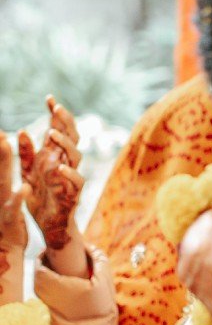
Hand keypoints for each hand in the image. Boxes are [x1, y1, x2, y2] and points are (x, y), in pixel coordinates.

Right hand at [0, 132, 29, 301]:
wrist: (3, 250)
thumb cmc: (3, 218)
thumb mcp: (2, 191)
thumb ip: (1, 170)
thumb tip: (2, 146)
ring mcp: (0, 204)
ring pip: (0, 180)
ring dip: (2, 161)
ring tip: (5, 141)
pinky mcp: (8, 220)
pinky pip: (12, 207)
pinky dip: (16, 198)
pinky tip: (24, 187)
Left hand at [19, 98, 83, 255]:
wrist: (49, 225)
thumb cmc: (41, 197)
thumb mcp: (28, 173)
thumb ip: (26, 154)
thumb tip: (21, 131)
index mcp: (54, 156)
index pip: (58, 129)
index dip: (55, 114)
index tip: (49, 99)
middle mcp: (65, 163)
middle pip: (72, 136)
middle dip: (65, 121)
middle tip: (56, 108)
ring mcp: (71, 177)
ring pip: (76, 155)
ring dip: (65, 144)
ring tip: (51, 133)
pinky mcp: (73, 194)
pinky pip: (76, 181)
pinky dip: (69, 174)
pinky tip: (60, 167)